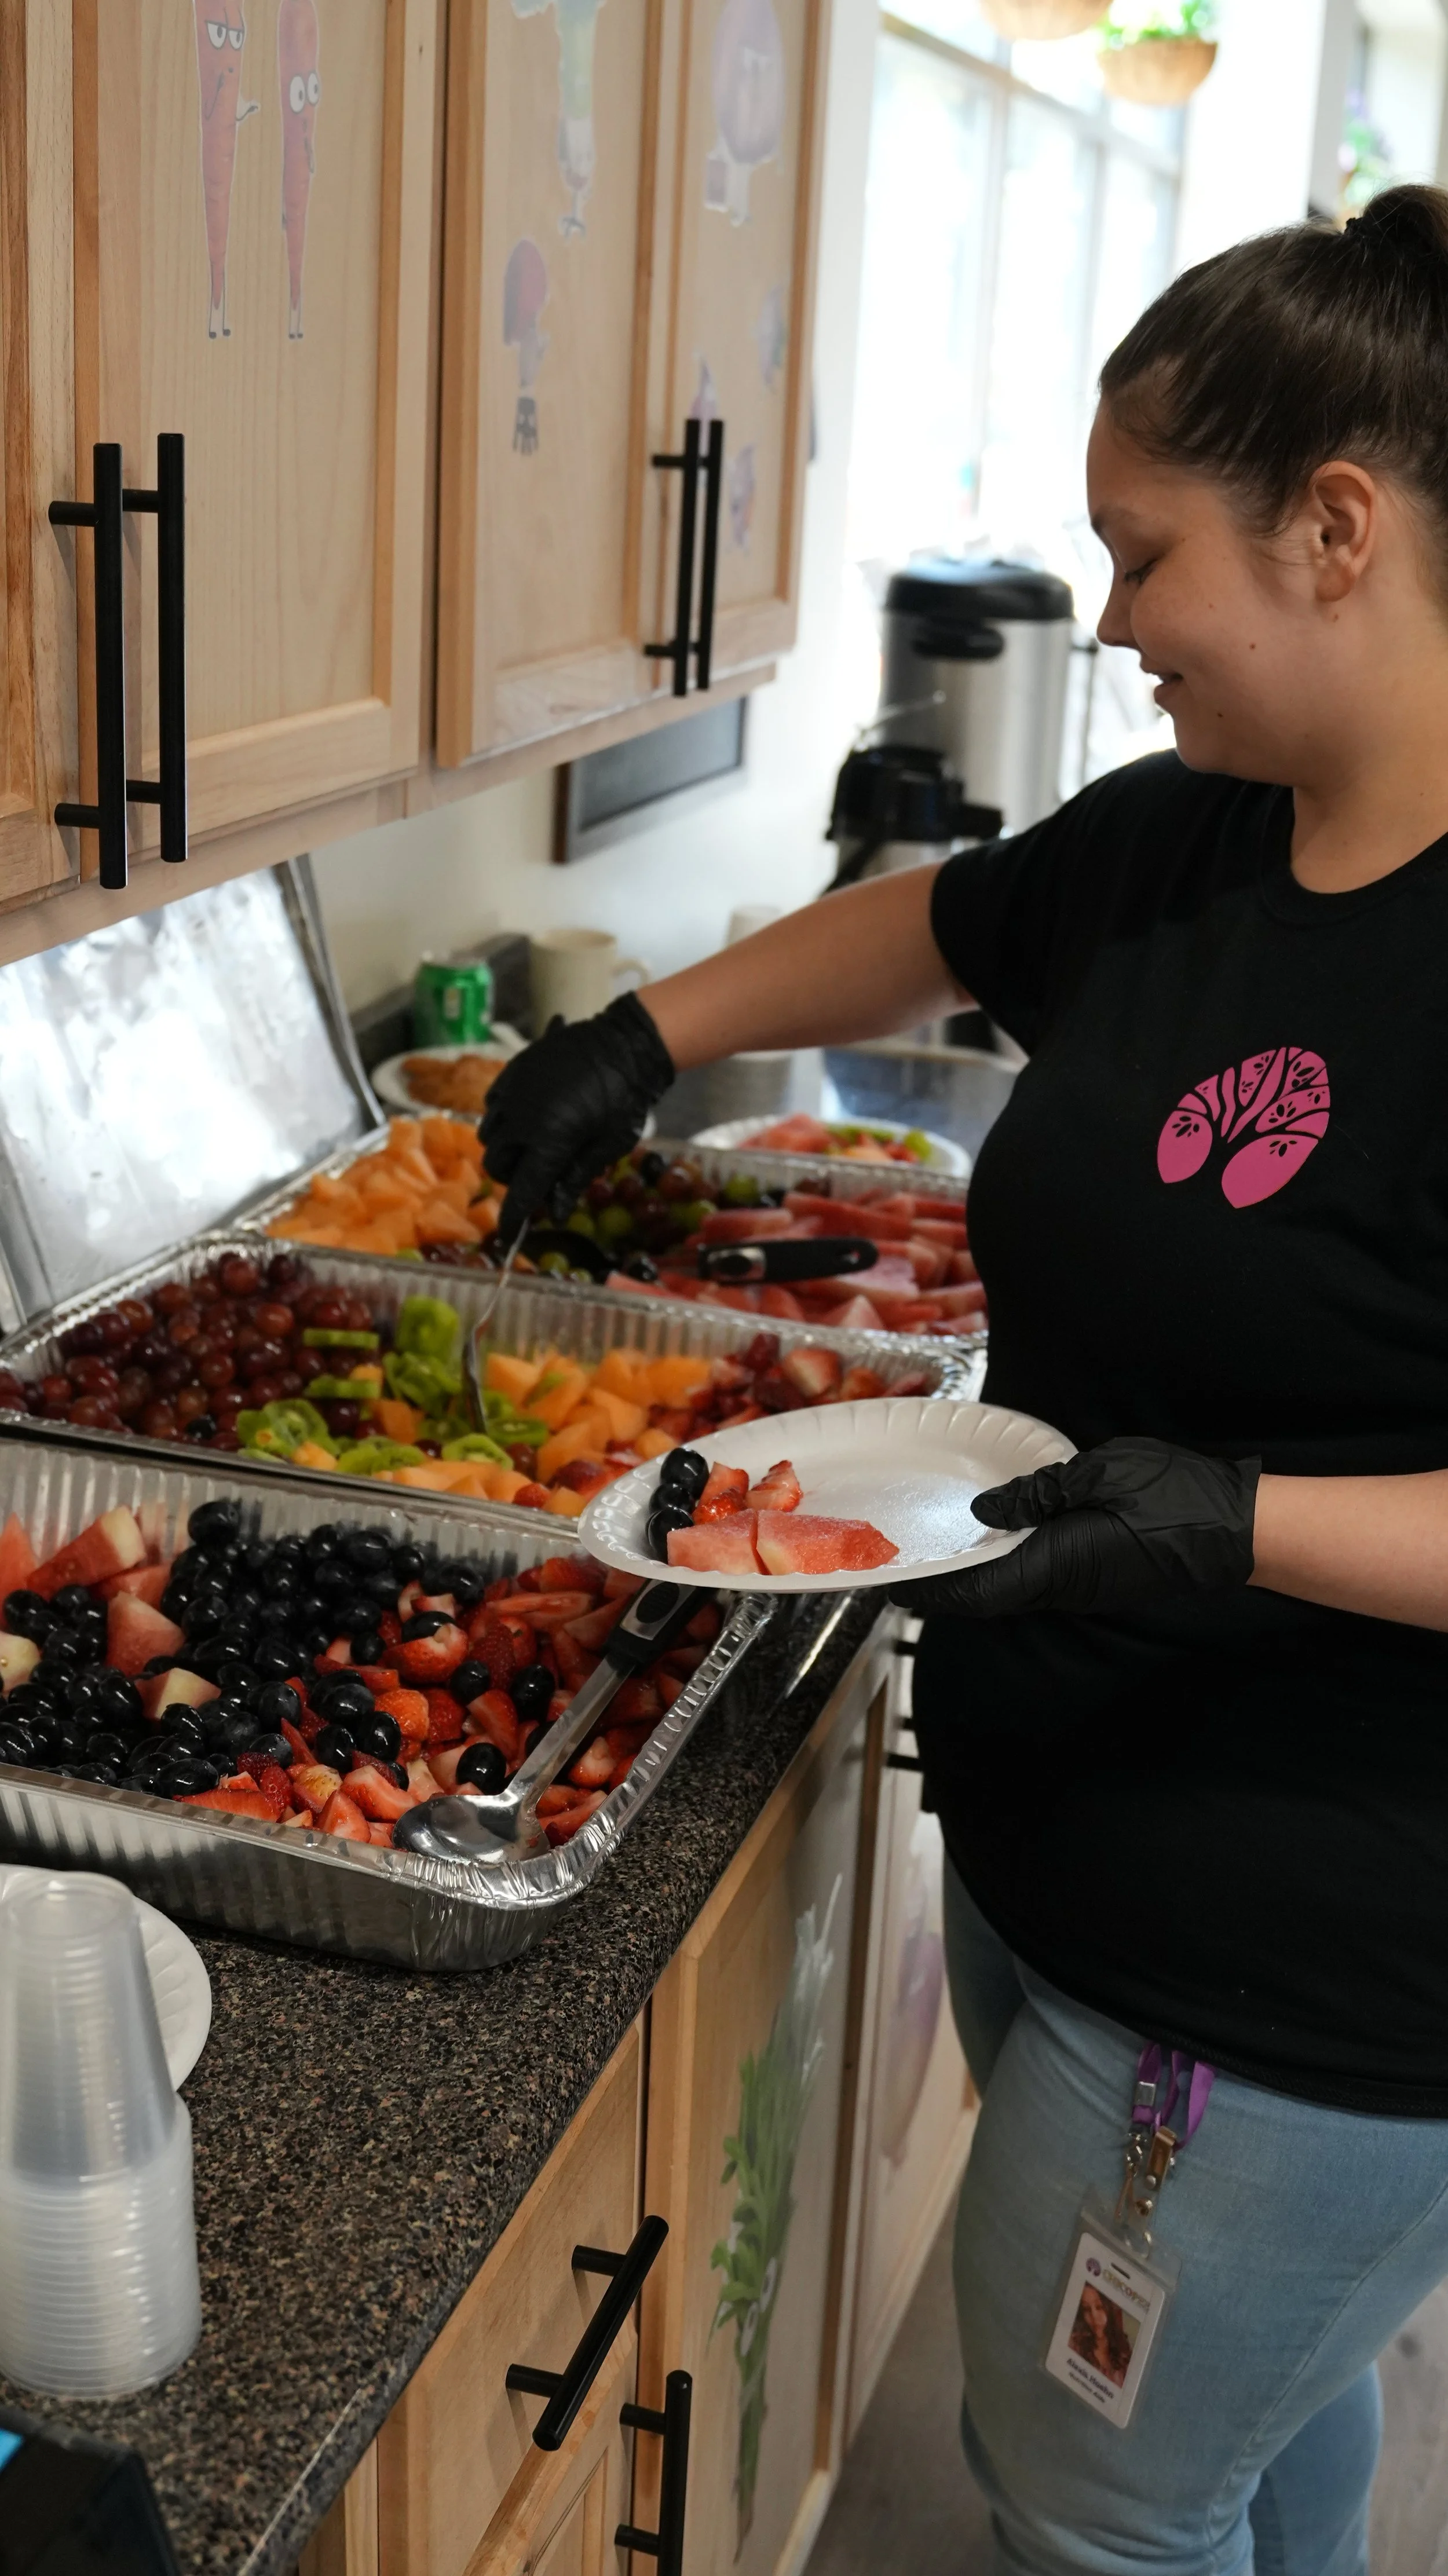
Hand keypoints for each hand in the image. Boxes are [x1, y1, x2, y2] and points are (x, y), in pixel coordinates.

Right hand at [480, 993, 674, 1242]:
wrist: (625, 1043)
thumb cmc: (625, 1099)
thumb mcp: (609, 1145)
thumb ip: (577, 1178)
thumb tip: (557, 1213)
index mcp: (548, 1142)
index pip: (522, 1190)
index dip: (513, 1217)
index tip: (509, 1234)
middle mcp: (520, 1119)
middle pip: (497, 1164)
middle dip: (513, 1177)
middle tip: (539, 1176)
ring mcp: (512, 1093)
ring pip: (489, 1134)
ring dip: (505, 1148)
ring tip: (531, 1146)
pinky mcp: (512, 1072)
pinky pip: (493, 1105)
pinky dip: (504, 1119)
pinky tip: (526, 1117)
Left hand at [891, 1436, 1259, 1619]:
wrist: (1234, 1527)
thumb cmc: (1171, 1497)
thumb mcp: (1094, 1475)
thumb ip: (1036, 1492)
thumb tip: (985, 1509)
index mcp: (1053, 1566)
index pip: (975, 1590)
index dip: (932, 1588)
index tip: (894, 1581)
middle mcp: (1062, 1589)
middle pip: (987, 1596)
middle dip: (946, 1583)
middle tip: (908, 1559)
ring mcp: (1083, 1589)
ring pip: (1013, 1589)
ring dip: (976, 1574)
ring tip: (943, 1547)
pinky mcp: (1099, 1580)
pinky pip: (1039, 1579)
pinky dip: (1007, 1565)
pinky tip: (999, 1538)